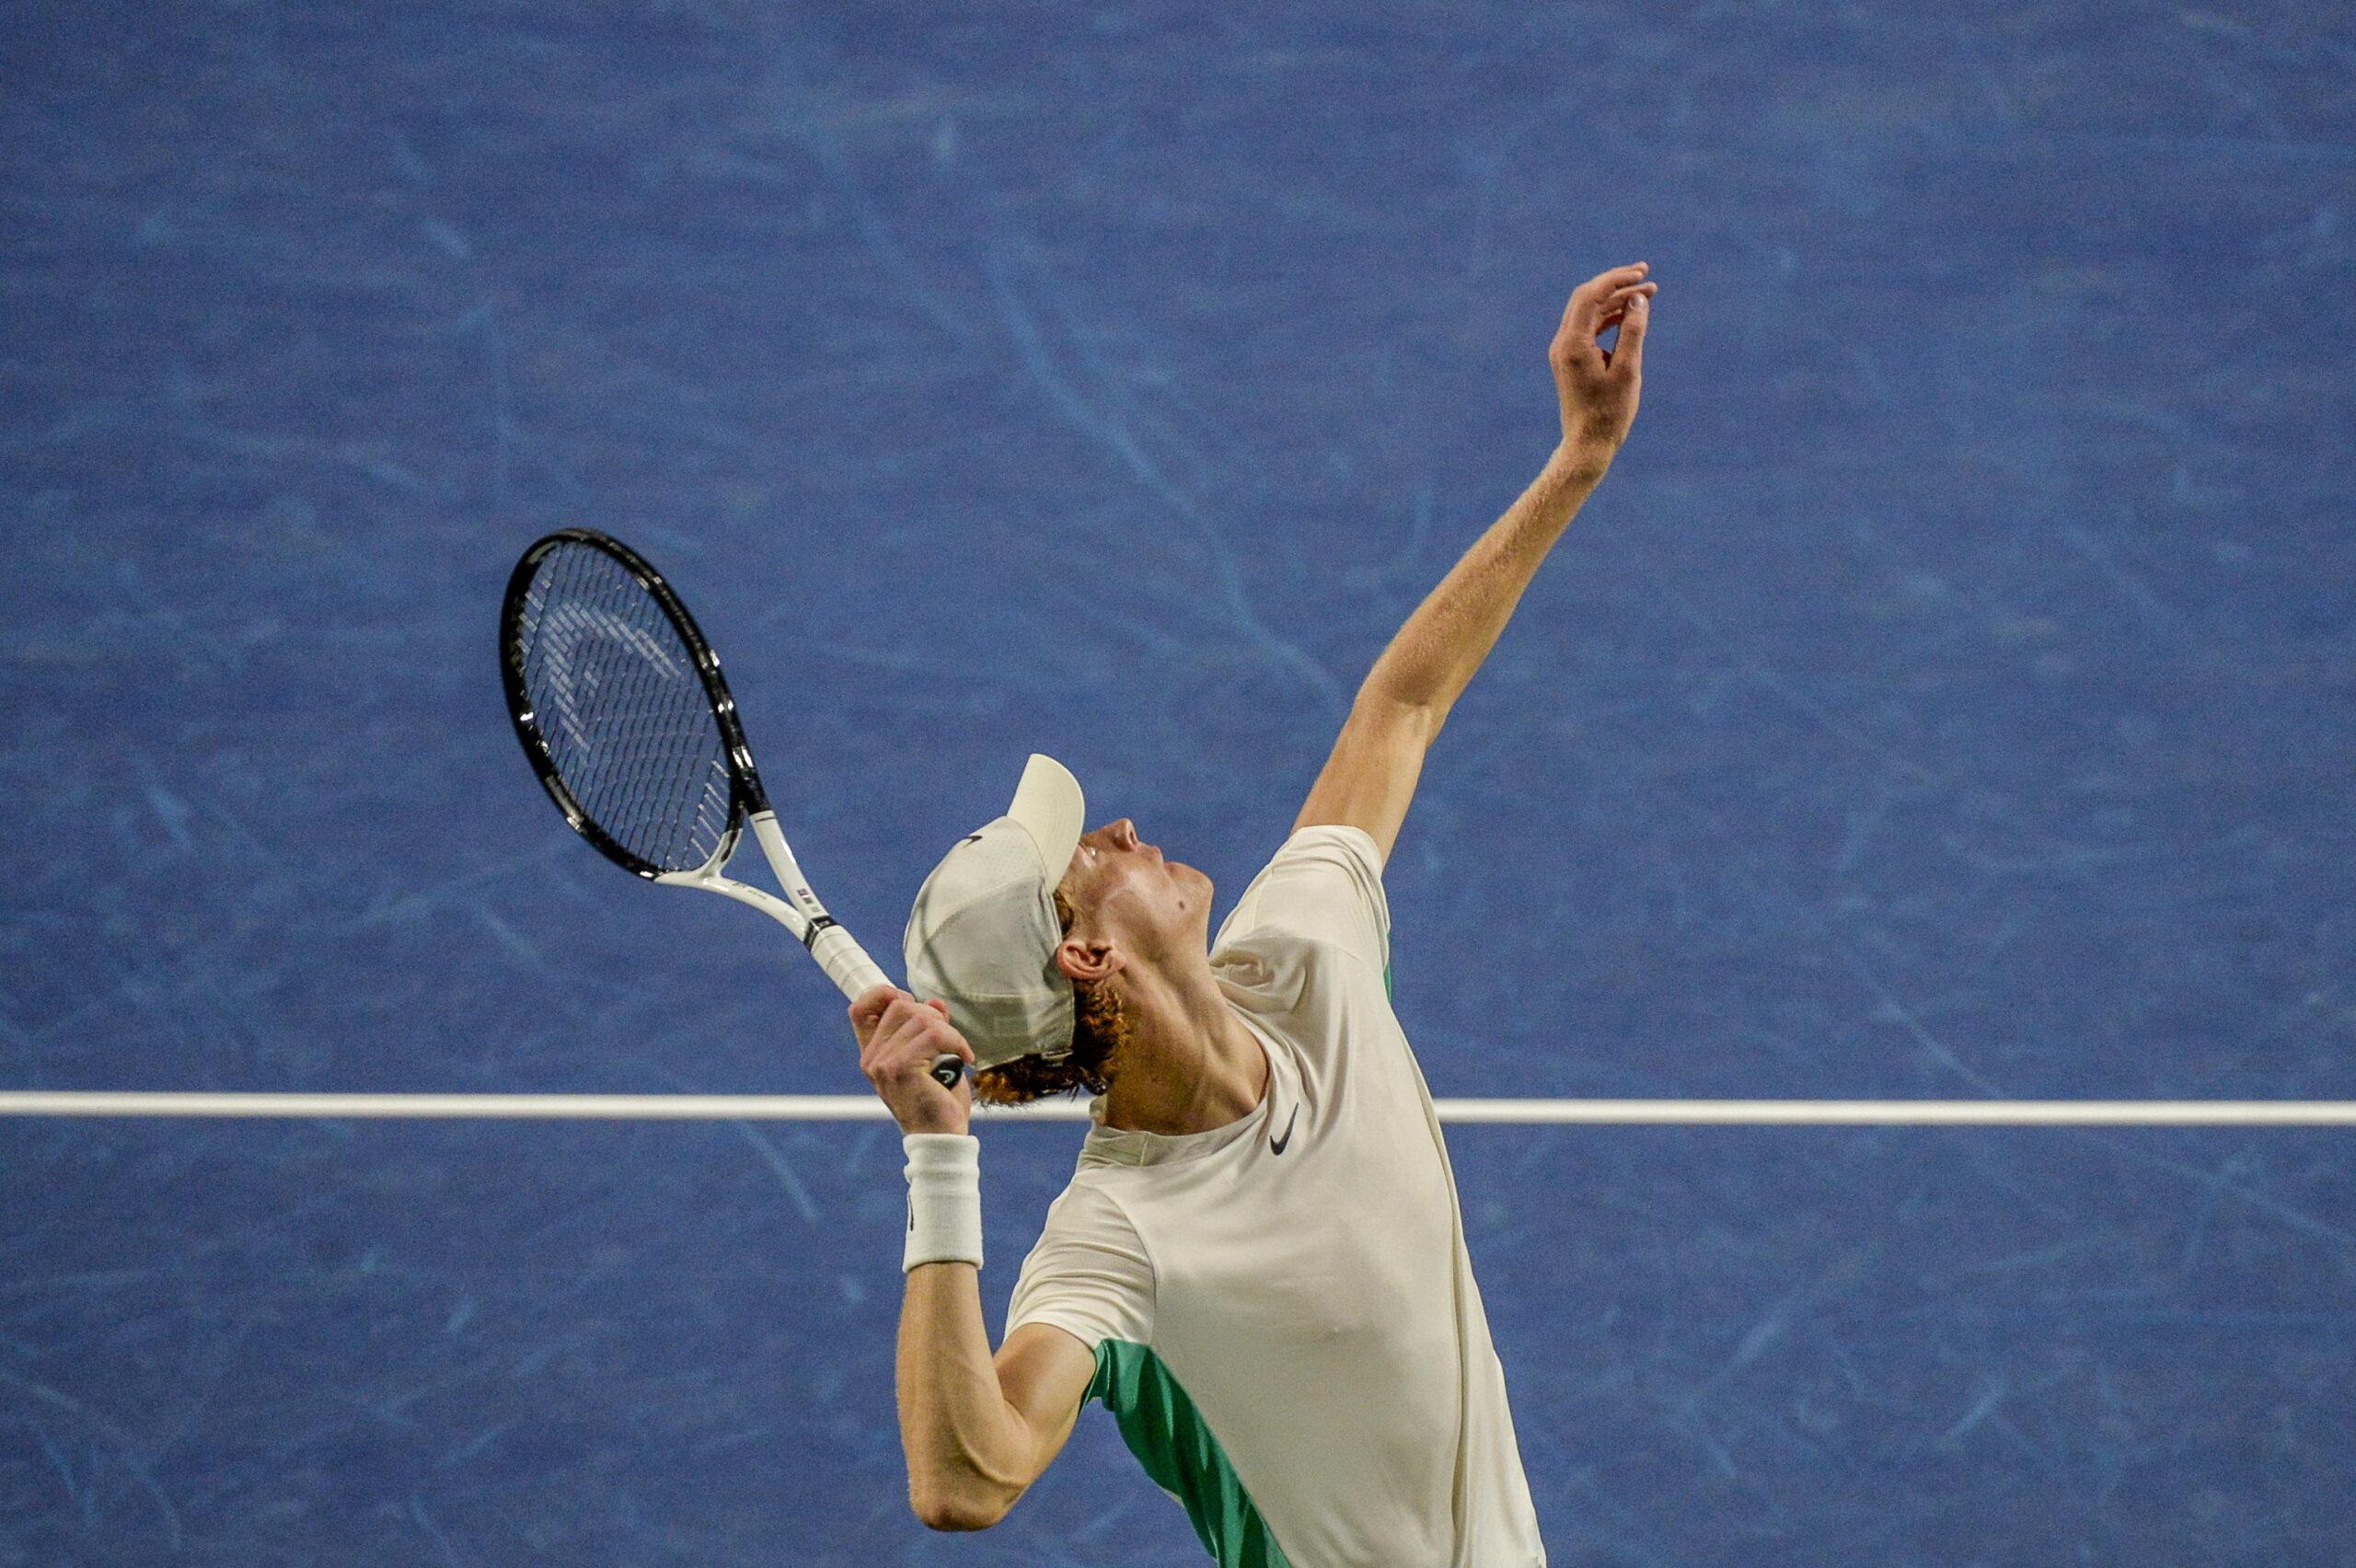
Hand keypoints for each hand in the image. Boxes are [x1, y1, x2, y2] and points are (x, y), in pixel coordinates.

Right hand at [850, 985, 973, 1134]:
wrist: (942, 1137)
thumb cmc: (938, 1100)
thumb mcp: (933, 1057)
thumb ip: (929, 1029)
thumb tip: (934, 1002)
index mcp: (873, 1054)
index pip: (860, 1009)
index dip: (883, 994)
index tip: (912, 1002)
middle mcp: (871, 1058)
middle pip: (899, 1006)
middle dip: (932, 1015)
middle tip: (949, 1040)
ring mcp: (882, 1063)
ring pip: (921, 1018)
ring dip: (949, 1031)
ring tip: (958, 1053)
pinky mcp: (899, 1068)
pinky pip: (934, 1034)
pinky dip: (956, 1041)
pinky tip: (965, 1058)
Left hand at [1549, 262, 1655, 459]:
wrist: (1588, 444)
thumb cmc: (1610, 413)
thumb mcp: (1628, 370)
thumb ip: (1633, 332)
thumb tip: (1638, 299)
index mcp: (1572, 344)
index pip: (1589, 296)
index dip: (1615, 280)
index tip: (1641, 274)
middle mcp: (1563, 343)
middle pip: (1586, 298)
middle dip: (1616, 283)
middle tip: (1646, 274)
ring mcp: (1565, 351)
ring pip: (1589, 312)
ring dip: (1616, 300)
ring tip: (1648, 293)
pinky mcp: (1572, 359)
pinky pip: (1589, 328)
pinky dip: (1609, 317)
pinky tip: (1631, 314)